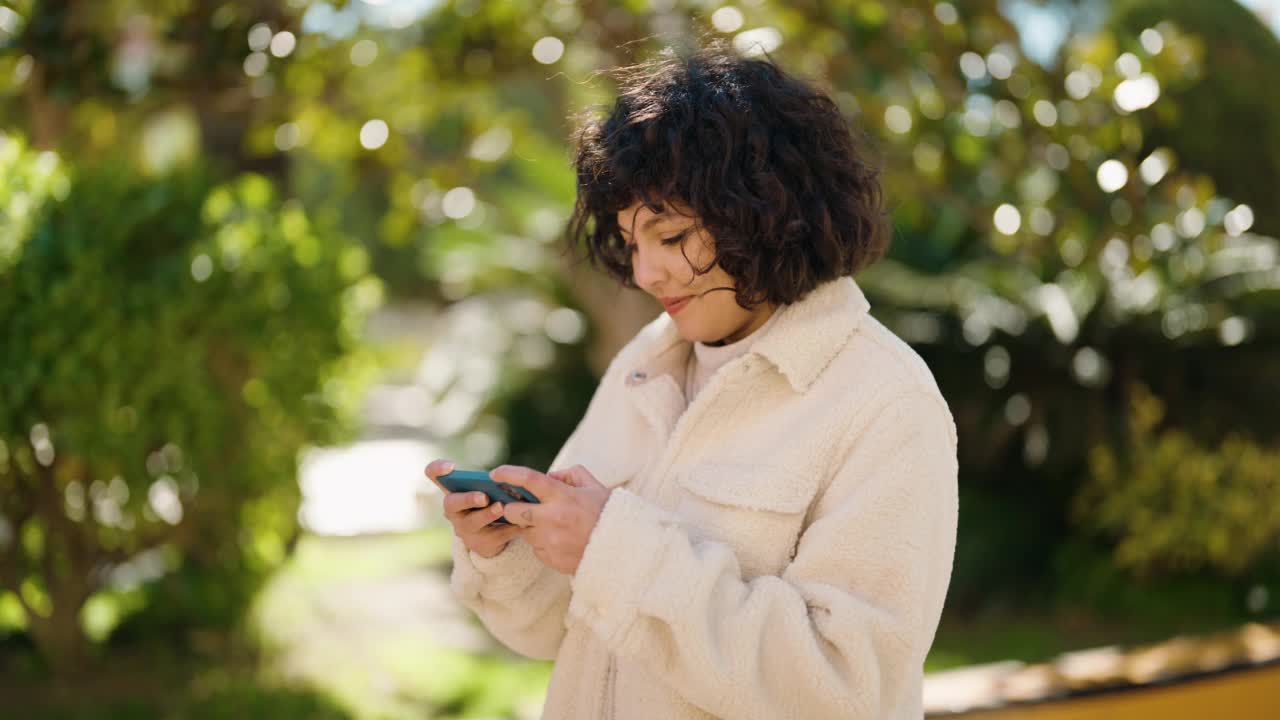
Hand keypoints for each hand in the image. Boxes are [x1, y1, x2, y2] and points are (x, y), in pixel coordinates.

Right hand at [424, 459, 522, 558]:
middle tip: (484, 497)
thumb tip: (508, 477)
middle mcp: (453, 510)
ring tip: (501, 508)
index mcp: (453, 490)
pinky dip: (509, 527)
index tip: (451, 467)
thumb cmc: (487, 504)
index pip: (433, 474)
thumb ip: (491, 482)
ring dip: (487, 515)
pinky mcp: (482, 544)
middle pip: (451, 503)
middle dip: (468, 499)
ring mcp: (465, 529)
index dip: (437, 469)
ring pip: (472, 522)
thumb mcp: (485, 490)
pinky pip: (495, 535)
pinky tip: (520, 521)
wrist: (492, 537)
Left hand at [491, 464, 611, 575]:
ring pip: (524, 531)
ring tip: (553, 526)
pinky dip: (543, 543)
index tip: (495, 473)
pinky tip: (560, 540)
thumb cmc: (607, 514)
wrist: (621, 550)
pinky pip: (536, 548)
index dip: (508, 474)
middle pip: (513, 511)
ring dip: (531, 527)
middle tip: (520, 506)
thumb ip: (571, 474)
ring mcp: (549, 540)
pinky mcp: (550, 557)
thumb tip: (550, 476)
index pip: (528, 480)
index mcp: (562, 496)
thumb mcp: (594, 487)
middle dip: (512, 508)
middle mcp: (551, 518)